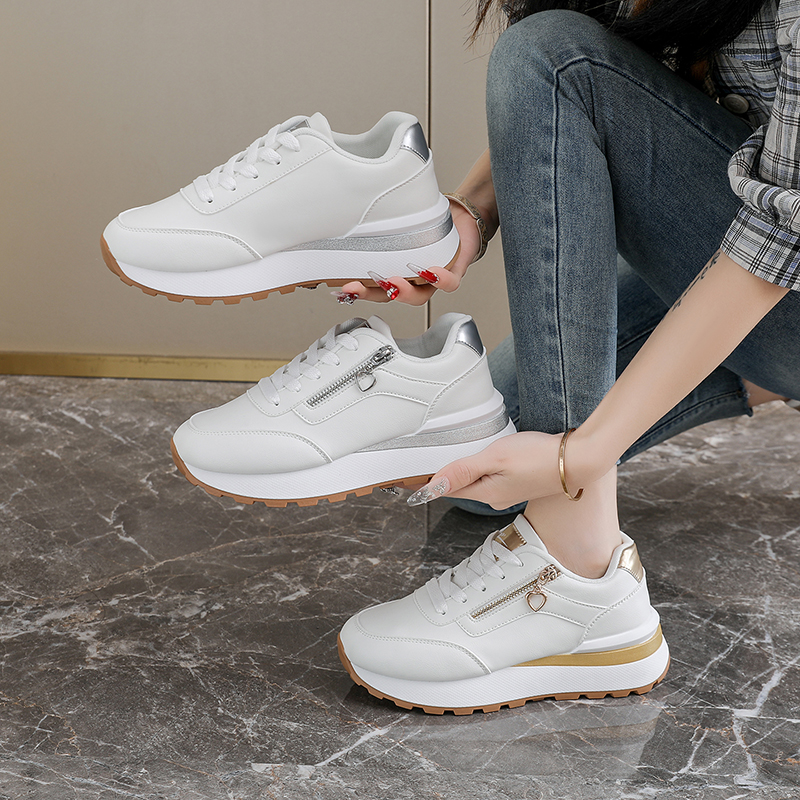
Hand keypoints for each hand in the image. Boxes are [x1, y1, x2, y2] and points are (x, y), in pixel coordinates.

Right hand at [335, 199, 481, 305]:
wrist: (462, 217)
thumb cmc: (430, 221)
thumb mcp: (401, 217)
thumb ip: (381, 214)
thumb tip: (356, 199)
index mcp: (395, 269)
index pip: (373, 286)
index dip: (357, 290)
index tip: (342, 288)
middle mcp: (412, 279)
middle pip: (391, 295)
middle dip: (374, 293)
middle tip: (359, 287)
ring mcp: (432, 278)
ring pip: (418, 295)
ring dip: (404, 291)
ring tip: (394, 282)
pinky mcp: (454, 272)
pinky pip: (449, 283)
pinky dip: (441, 280)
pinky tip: (433, 273)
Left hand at [410, 431, 567, 509]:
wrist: (579, 459)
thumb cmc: (538, 456)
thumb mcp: (495, 457)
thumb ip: (463, 470)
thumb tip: (433, 485)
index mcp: (485, 493)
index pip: (445, 489)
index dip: (426, 481)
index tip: (407, 477)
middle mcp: (494, 497)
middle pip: (460, 485)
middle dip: (444, 474)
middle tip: (425, 459)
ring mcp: (508, 491)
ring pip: (477, 480)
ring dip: (464, 470)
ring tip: (452, 454)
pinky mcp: (520, 483)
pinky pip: (492, 477)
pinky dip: (483, 467)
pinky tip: (486, 456)